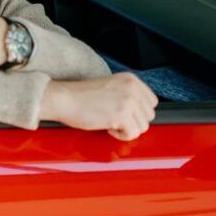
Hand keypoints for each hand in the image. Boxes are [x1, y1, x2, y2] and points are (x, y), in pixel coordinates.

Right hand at [40, 73, 157, 140]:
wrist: (63, 98)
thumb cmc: (80, 95)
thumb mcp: (110, 86)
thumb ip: (128, 94)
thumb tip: (140, 113)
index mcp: (130, 79)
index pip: (152, 102)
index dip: (138, 112)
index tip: (124, 114)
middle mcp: (132, 88)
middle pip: (149, 116)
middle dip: (133, 122)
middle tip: (115, 119)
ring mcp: (128, 101)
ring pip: (143, 127)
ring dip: (127, 129)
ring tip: (110, 123)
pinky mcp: (121, 115)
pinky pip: (132, 134)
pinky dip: (121, 136)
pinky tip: (108, 128)